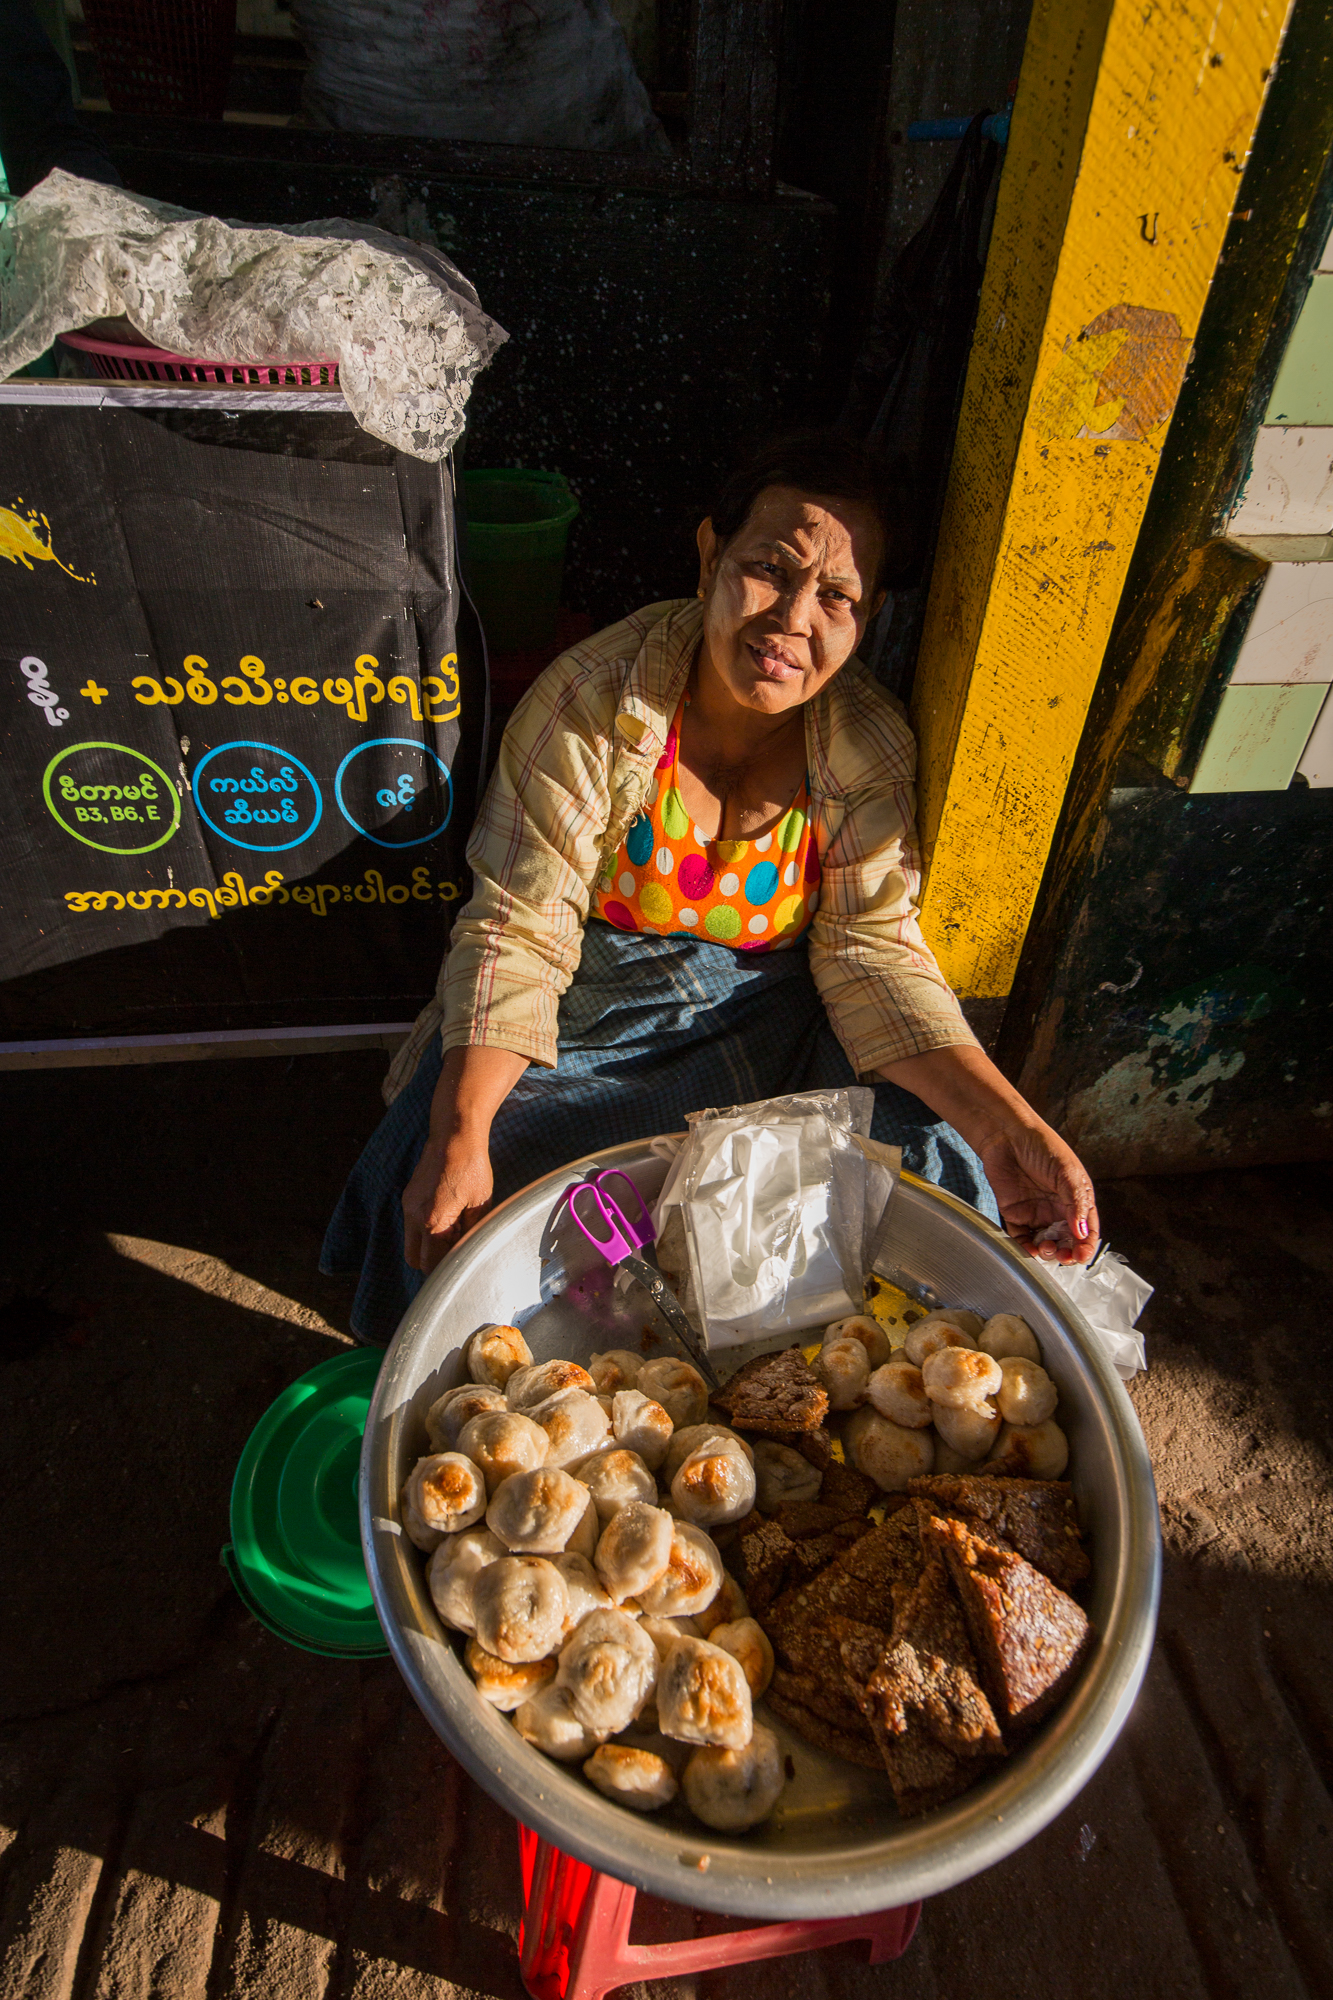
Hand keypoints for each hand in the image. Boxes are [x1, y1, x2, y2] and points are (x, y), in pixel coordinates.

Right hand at [402, 1129, 493, 1273]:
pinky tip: (446, 1214)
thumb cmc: (470, 1167)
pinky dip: (425, 1229)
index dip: (446, 1268)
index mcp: (432, 1221)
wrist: (453, 1136)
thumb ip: (471, 1232)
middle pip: (414, 1259)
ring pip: (411, 1241)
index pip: (430, 1264)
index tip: (461, 1261)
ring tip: (454, 1227)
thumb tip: (469, 1250)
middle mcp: (413, 1216)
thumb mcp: (480, 1203)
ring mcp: (407, 1206)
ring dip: (428, 1244)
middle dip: (432, 1261)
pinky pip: (412, 1224)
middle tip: (456, 1248)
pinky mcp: (408, 1197)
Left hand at [975, 1120, 1099, 1265]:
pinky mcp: (1015, 1215)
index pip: (1086, 1230)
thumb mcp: (1066, 1172)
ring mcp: (1036, 1213)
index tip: (1082, 1256)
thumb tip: (1082, 1232)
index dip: (1086, 1246)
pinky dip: (1025, 1248)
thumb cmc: (1041, 1146)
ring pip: (1045, 1244)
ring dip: (1047, 1253)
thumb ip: (1075, 1203)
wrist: (1006, 1135)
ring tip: (1046, 1248)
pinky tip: (1029, 1249)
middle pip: (1067, 1242)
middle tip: (1063, 1256)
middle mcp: (1057, 1209)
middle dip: (1067, 1254)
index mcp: (1076, 1199)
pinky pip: (1021, 1239)